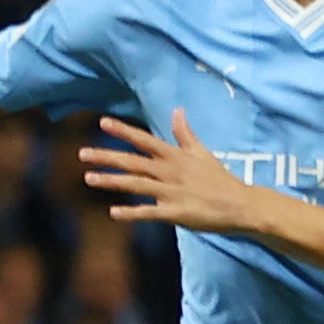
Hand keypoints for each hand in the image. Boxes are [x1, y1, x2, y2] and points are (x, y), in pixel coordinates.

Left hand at [79, 110, 261, 234]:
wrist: (241, 205)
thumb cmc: (219, 179)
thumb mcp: (202, 152)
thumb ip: (184, 133)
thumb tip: (177, 110)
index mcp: (176, 156)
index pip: (145, 140)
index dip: (123, 131)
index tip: (103, 122)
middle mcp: (170, 172)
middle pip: (133, 162)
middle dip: (107, 156)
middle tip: (82, 153)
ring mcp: (172, 192)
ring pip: (136, 184)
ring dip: (112, 181)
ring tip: (89, 178)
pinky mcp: (176, 213)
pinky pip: (149, 213)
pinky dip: (131, 213)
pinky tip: (113, 213)